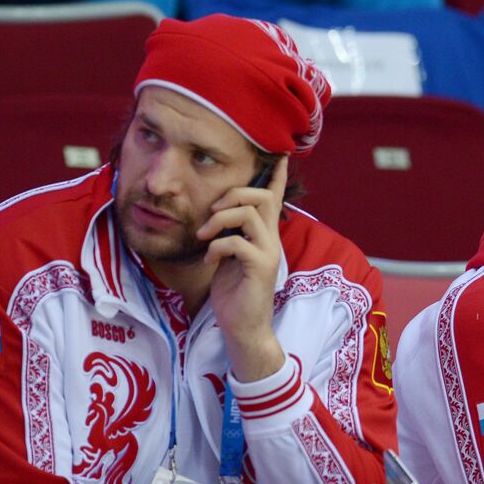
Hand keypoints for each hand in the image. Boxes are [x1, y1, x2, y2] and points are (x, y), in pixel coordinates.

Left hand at [197, 156, 288, 381]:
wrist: (243, 329)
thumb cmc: (234, 295)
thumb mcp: (228, 258)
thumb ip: (229, 235)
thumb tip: (216, 216)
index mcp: (264, 235)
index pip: (275, 197)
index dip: (276, 175)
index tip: (279, 154)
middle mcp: (271, 240)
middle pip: (262, 197)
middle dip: (234, 194)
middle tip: (212, 211)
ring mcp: (268, 253)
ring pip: (250, 214)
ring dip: (220, 218)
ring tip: (204, 236)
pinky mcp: (260, 268)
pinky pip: (238, 242)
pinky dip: (217, 246)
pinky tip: (208, 260)